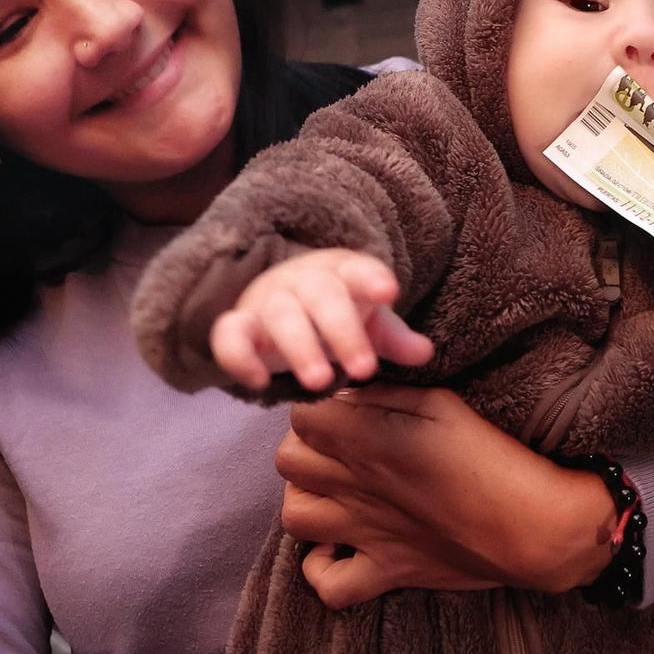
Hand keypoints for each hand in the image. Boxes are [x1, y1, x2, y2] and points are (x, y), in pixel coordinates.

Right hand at [208, 249, 433, 390]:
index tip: (389, 292)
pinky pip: (230, 335)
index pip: (356, 269)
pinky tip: (259, 382)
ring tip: (321, 384)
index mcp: (339, 272)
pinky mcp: (238, 325)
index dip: (370, 278)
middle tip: (364, 371)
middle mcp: (302, 280)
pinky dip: (238, 356)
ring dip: (301, 348)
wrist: (276, 309)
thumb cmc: (333, 315)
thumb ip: (393, 338)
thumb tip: (424, 351)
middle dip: (343, 332)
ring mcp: (267, 300)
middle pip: (322, 295)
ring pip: (281, 315)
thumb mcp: (368, 324)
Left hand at [275, 385, 616, 608]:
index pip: (301, 415)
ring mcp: (366, 534)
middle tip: (338, 446)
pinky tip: (342, 550)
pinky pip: (329, 586)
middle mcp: (357, 486)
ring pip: (294, 517)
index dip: (318, 407)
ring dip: (308, 501)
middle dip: (307, 448)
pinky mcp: (386, 572)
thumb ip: (388, 395)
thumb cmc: (496, 455)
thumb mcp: (444, 403)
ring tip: (336, 492)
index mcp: (370, 439)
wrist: (535, 525)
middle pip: (288, 460)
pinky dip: (324, 571)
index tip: (342, 408)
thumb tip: (350, 391)